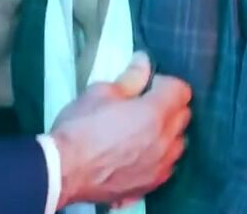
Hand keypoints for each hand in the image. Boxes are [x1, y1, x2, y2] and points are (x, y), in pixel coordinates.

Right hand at [49, 52, 192, 207]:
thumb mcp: (100, 93)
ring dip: (167, 132)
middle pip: (183, 116)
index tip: (147, 85)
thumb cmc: (80, 127)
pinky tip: (139, 153)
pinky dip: (159, 156)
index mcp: (155, 113)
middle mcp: (165, 141)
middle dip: (169, 105)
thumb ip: (130, 77)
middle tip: (144, 104)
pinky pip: (167, 165)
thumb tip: (143, 62)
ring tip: (142, 131)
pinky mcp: (151, 184)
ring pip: (178, 143)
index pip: (181, 90)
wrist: (63, 170)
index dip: (164, 82)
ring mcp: (160, 166)